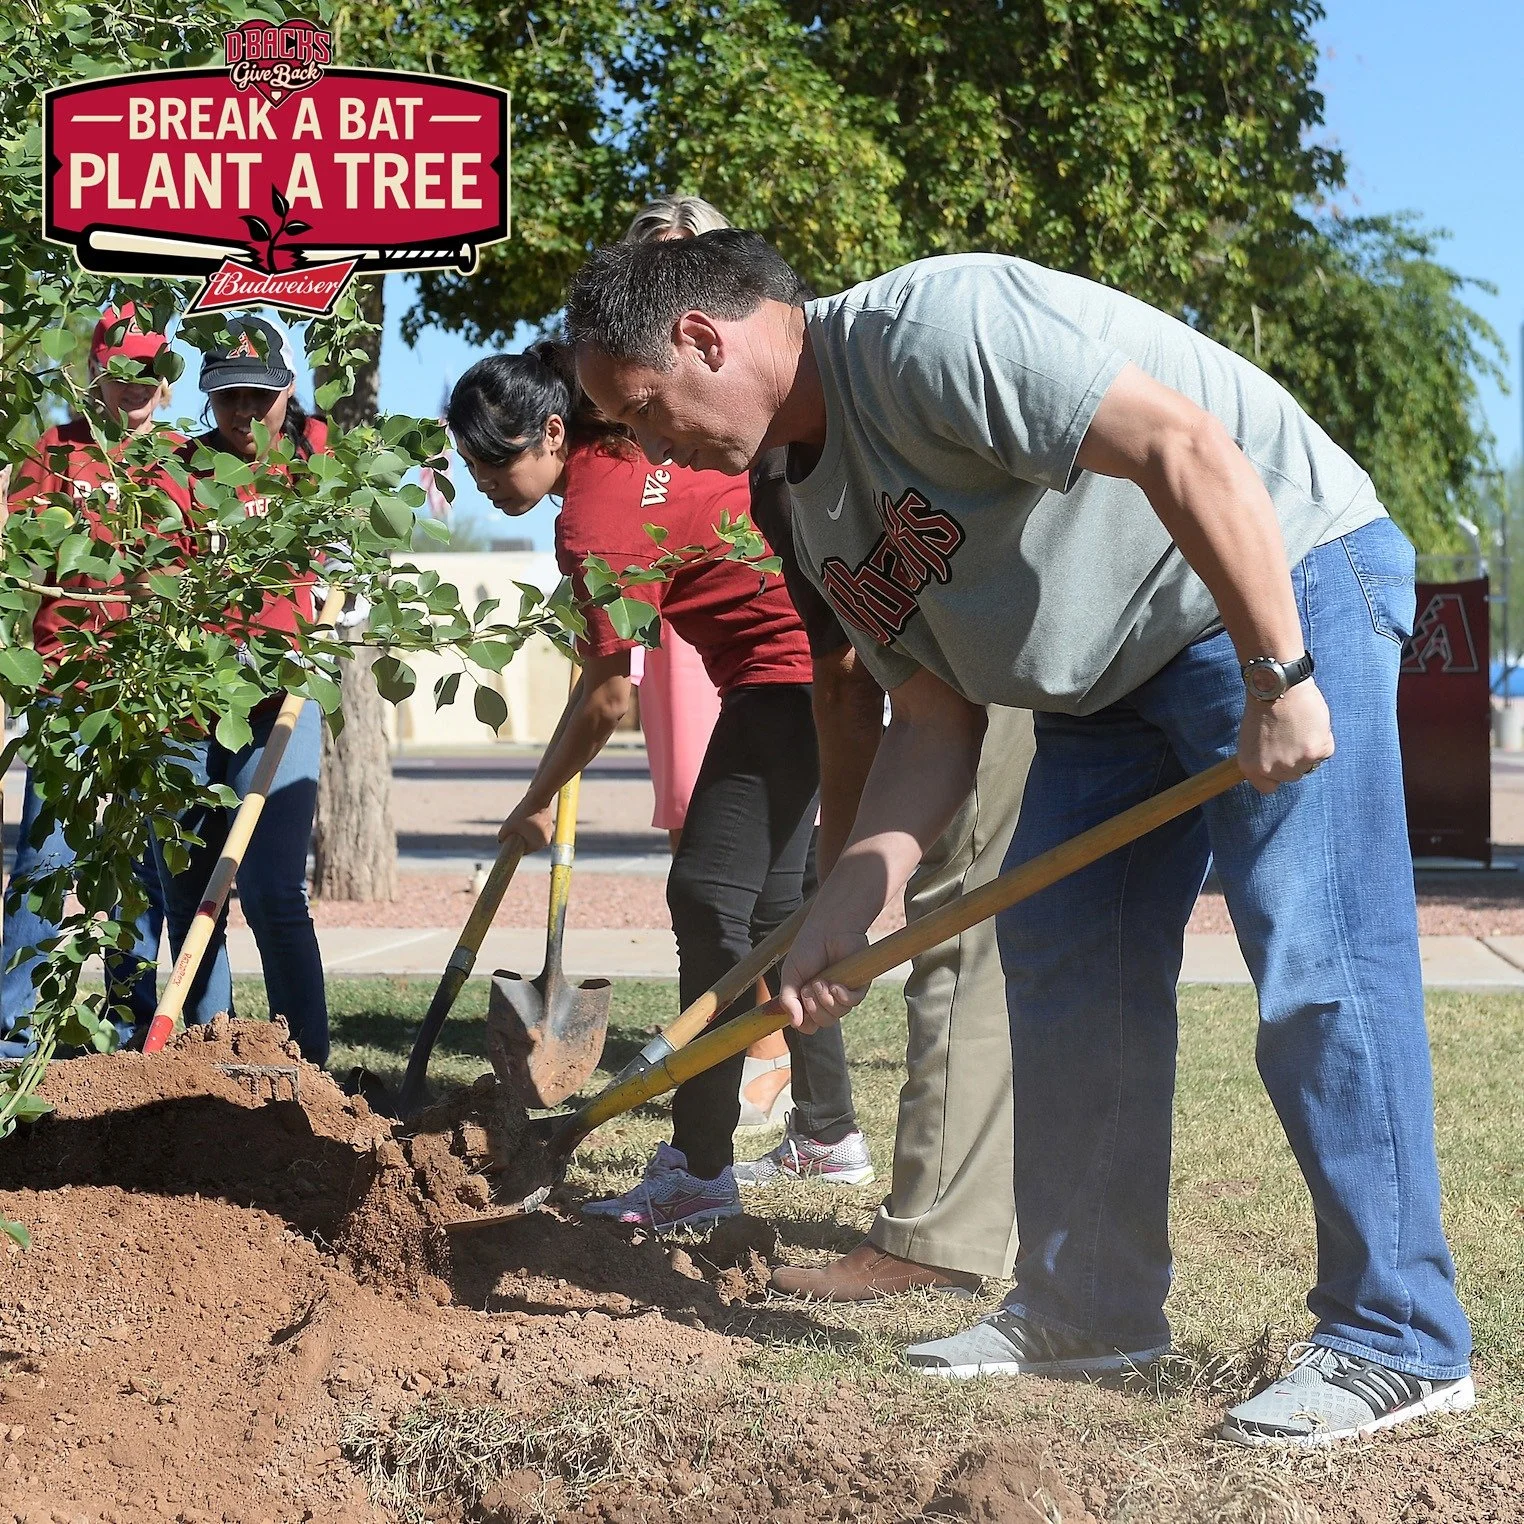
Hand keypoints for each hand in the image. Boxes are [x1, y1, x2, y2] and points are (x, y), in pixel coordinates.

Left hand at [499, 797, 554, 852]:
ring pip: (530, 834)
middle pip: (527, 842)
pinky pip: (535, 826)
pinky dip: (529, 822)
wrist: (538, 796)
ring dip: (523, 829)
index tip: (508, 840)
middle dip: (518, 836)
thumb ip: (502, 836)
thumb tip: (500, 841)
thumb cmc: (524, 813)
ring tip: (519, 819)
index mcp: (539, 845)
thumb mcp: (508, 826)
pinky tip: (525, 814)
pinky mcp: (547, 821)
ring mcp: (548, 831)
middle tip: (512, 828)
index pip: (523, 851)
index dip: (514, 846)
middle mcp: (546, 840)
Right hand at [776, 919, 872, 1033]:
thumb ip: (788, 1000)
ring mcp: (844, 992)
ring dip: (826, 999)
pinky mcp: (859, 985)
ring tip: (821, 980)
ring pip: (838, 1014)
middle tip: (809, 988)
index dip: (804, 1022)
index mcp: (811, 998)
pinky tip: (835, 985)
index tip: (799, 1006)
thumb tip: (794, 1024)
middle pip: (824, 1022)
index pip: (809, 1025)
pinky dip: (843, 997)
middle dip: (814, 1008)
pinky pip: (853, 1002)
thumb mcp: (790, 975)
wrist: (827, 929)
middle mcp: (828, 998)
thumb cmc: (808, 949)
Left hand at [1236, 678, 1334, 793]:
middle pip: (1292, 776)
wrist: (1277, 687)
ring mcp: (1296, 763)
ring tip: (1301, 726)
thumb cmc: (1263, 707)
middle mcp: (1272, 770)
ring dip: (1310, 748)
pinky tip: (1312, 723)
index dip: (1276, 775)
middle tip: (1292, 736)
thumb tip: (1274, 766)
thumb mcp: (1250, 739)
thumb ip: (1262, 757)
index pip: (1268, 788)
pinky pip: (1326, 751)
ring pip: (1310, 764)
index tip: (1280, 763)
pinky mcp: (1316, 752)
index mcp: (1251, 767)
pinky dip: (1323, 738)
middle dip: (1294, 759)